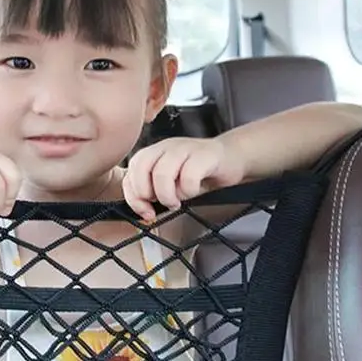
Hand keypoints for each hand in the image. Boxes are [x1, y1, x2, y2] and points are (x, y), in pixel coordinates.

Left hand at [122, 137, 243, 219]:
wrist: (231, 159)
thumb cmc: (199, 174)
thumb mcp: (171, 184)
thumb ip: (153, 193)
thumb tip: (142, 213)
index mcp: (153, 153)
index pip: (130, 173)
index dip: (134, 197)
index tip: (146, 212)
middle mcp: (166, 147)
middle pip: (141, 167)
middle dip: (146, 193)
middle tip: (161, 203)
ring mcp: (184, 148)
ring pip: (162, 172)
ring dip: (167, 195)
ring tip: (177, 201)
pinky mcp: (204, 155)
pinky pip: (188, 175)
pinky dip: (188, 190)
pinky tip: (193, 192)